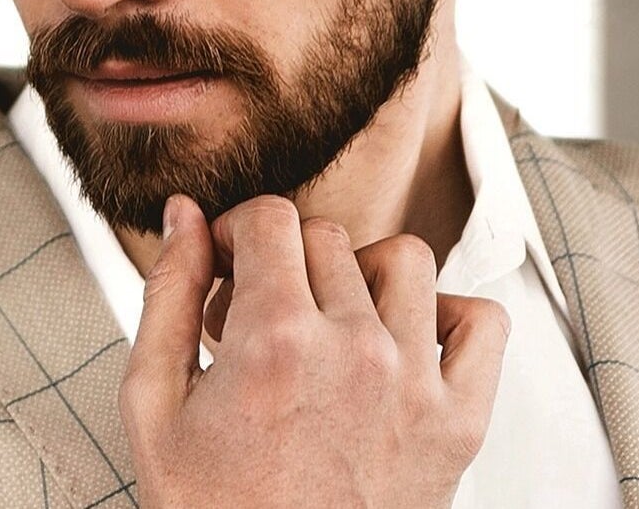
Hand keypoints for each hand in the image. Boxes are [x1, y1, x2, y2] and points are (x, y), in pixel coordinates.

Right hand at [119, 195, 509, 507]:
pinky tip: (403, 340)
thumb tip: (184, 219)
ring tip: (330, 322)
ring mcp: (416, 383)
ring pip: (403, 260)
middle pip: (326, 238)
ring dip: (359, 274)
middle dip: (284, 261)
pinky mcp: (459, 421)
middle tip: (263, 313)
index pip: (271, 218)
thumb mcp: (154, 408)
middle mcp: (354, 350)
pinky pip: (484, 323)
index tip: (234, 260)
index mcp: (276, 341)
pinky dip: (449, 314)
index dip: (240, 230)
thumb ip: (167, 297)